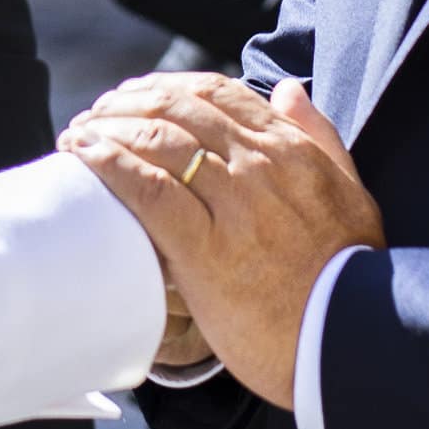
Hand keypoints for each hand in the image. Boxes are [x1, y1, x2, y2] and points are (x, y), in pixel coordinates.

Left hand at [63, 75, 383, 410]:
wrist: (348, 342)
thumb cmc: (348, 274)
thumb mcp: (351, 192)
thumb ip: (319, 136)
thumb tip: (288, 89)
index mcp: (290, 150)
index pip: (216, 92)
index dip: (166, 86)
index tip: (136, 96)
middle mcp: (260, 167)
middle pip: (177, 108)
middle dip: (127, 103)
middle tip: (96, 114)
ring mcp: (233, 207)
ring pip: (157, 141)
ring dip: (107, 129)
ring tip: (78, 135)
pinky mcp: (206, 251)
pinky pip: (148, 192)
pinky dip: (109, 165)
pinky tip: (83, 156)